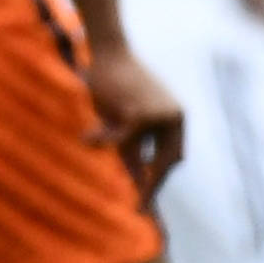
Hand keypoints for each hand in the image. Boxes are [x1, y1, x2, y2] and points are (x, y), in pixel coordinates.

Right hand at [80, 44, 185, 204]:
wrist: (108, 52)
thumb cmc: (113, 86)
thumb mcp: (124, 122)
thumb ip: (131, 147)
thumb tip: (136, 178)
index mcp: (176, 118)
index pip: (171, 157)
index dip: (159, 178)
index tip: (149, 198)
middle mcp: (174, 117)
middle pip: (166, 161)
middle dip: (153, 187)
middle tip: (142, 210)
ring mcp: (159, 115)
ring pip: (142, 154)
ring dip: (133, 174)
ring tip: (135, 201)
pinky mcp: (139, 113)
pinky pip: (122, 140)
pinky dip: (105, 143)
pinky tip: (88, 141)